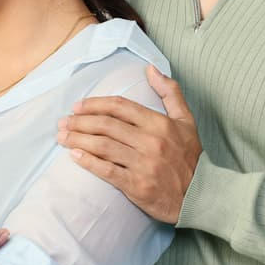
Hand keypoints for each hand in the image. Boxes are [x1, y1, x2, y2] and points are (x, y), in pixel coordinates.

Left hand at [57, 64, 201, 223]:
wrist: (201, 196)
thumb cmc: (190, 158)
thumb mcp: (186, 121)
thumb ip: (170, 92)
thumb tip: (150, 69)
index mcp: (160, 123)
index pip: (119, 106)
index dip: (95, 104)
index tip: (78, 106)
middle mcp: (150, 141)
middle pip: (106, 125)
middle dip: (80, 121)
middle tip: (63, 122)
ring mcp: (143, 164)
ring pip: (103, 145)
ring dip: (78, 139)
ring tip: (63, 137)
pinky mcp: (137, 185)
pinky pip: (107, 171)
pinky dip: (88, 162)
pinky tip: (75, 155)